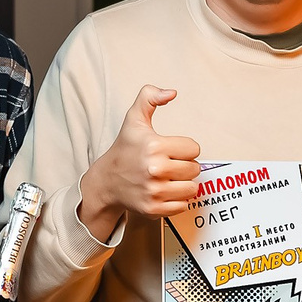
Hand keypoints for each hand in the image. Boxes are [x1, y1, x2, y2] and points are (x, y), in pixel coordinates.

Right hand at [79, 86, 202, 239]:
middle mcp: (154, 169)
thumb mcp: (134, 119)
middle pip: (195, 169)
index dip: (184, 148)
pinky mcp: (154, 209)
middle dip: (185, 166)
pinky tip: (165, 191)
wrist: (107, 181)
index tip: (170, 150)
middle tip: (169, 165)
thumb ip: (150, 97)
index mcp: (154, 146)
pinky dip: (177, 200)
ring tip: (168, 178)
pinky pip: (183, 205)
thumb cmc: (124, 149)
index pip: (194, 149)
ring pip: (192, 188)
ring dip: (183, 183)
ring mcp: (154, 191)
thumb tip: (172, 93)